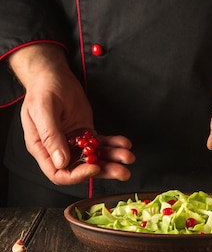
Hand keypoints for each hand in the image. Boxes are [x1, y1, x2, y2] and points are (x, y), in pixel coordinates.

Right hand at [8, 43, 134, 184]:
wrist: (53, 76)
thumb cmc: (43, 90)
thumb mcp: (43, 110)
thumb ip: (51, 136)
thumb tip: (61, 162)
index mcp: (42, 148)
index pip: (59, 173)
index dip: (77, 175)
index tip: (94, 167)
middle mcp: (58, 148)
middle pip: (81, 168)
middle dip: (103, 170)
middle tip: (122, 171)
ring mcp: (73, 141)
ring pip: (94, 157)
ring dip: (112, 158)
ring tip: (128, 156)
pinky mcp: (85, 132)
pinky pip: (100, 143)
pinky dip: (113, 144)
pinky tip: (124, 143)